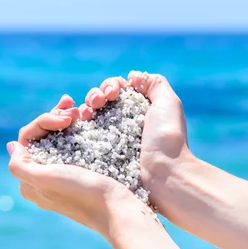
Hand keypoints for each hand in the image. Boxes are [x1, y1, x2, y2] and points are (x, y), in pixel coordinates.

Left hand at [10, 95, 146, 234]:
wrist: (118, 209)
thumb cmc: (81, 193)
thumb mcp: (45, 180)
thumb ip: (20, 166)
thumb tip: (12, 146)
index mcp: (30, 181)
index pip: (27, 139)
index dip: (43, 122)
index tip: (64, 119)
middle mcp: (43, 177)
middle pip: (42, 137)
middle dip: (56, 117)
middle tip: (74, 108)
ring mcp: (63, 173)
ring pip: (58, 137)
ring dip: (66, 119)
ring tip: (81, 111)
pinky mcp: (82, 171)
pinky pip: (73, 143)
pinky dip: (77, 128)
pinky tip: (86, 119)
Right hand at [82, 71, 191, 213]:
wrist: (164, 172)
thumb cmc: (167, 138)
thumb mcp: (168, 104)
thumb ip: (155, 84)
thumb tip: (132, 76)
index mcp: (137, 108)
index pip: (116, 89)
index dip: (110, 86)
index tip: (112, 93)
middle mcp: (123, 121)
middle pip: (99, 99)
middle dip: (95, 95)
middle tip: (99, 102)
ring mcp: (110, 136)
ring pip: (89, 113)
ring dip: (85, 106)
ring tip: (87, 113)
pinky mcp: (100, 151)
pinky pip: (84, 132)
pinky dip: (79, 122)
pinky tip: (80, 120)